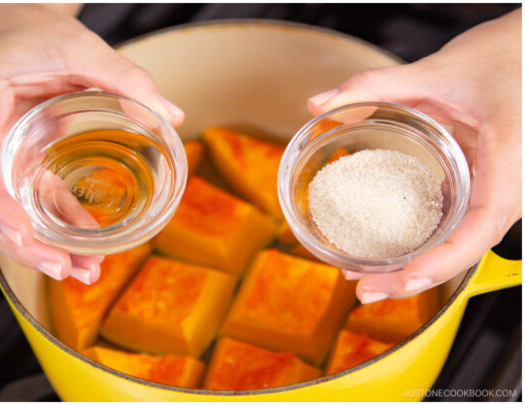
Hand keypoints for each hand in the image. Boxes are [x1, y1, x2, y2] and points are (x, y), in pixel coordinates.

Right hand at [0, 4, 182, 283]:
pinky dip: (53, 231)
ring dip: (37, 247)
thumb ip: (122, 76)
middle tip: (59, 266)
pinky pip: (28, 205)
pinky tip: (83, 251)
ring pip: (1, 215)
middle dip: (18, 242)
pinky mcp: (14, 164)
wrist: (20, 27)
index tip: (19, 233)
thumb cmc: (34, 34)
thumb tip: (166, 114)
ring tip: (80, 271)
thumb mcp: (80, 45)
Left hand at [307, 9, 521, 302]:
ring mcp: (501, 185)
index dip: (443, 260)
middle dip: (416, 275)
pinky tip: (389, 246)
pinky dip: (426, 239)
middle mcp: (510, 182)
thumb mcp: (437, 69)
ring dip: (418, 263)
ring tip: (369, 278)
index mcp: (511, 161)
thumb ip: (375, 85)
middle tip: (365, 289)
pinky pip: (460, 219)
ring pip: (462, 239)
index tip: (405, 278)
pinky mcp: (487, 180)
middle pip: (465, 246)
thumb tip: (322, 104)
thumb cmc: (508, 56)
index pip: (481, 227)